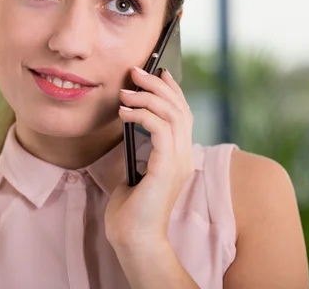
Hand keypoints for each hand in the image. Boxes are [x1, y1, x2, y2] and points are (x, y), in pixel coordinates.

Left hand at [105, 66, 195, 248]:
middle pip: (180, 108)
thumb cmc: (130, 208)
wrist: (133, 237)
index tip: (157, 70)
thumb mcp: (135, 167)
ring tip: (125, 91)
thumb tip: (130, 118)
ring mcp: (179, 162)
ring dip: (148, 96)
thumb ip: (140, 146)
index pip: (182, 113)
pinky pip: (160, 129)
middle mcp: (184, 156)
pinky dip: (142, 114)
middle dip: (158, 84)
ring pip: (173, 114)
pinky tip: (124, 112)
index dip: (172, 89)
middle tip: (136, 71)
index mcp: (179, 155)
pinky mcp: (167, 168)